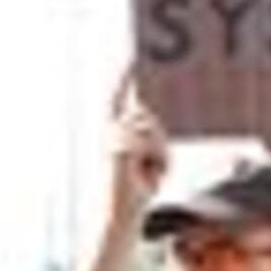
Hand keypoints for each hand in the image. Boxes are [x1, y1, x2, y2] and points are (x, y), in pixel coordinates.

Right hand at [108, 66, 172, 224]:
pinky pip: (150, 142)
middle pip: (147, 116)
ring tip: (150, 174)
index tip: (129, 56)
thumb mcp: (149, 157)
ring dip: (161, 152)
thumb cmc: (137, 190)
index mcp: (114, 133)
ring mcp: (112, 140)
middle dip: (159, 141)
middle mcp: (109, 133)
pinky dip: (158, 160)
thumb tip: (146, 115)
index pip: (118, 100)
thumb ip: (150, 136)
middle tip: (155, 168)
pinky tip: (147, 176)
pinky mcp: (119, 149)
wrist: (122, 215)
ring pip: (151, 128)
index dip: (123, 78)